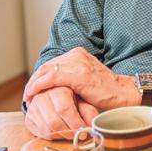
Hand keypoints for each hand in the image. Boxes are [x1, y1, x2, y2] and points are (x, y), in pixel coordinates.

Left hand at [24, 47, 140, 109]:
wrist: (123, 93)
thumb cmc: (107, 90)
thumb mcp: (87, 77)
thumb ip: (72, 76)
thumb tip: (54, 85)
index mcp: (79, 54)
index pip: (53, 62)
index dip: (40, 75)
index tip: (33, 87)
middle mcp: (77, 55)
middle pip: (47, 65)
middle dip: (34, 80)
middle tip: (27, 94)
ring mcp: (77, 64)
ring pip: (46, 71)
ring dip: (33, 84)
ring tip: (28, 96)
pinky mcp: (77, 76)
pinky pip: (51, 79)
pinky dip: (38, 86)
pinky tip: (32, 94)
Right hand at [24, 87, 97, 139]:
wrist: (52, 92)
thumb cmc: (70, 97)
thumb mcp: (81, 100)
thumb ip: (88, 111)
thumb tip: (92, 125)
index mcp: (58, 89)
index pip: (64, 109)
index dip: (75, 123)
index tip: (84, 131)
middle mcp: (42, 97)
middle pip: (54, 121)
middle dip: (69, 132)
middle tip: (78, 135)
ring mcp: (33, 108)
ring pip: (47, 129)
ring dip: (62, 135)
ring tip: (71, 133)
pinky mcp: (28, 118)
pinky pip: (40, 133)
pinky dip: (53, 136)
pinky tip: (61, 132)